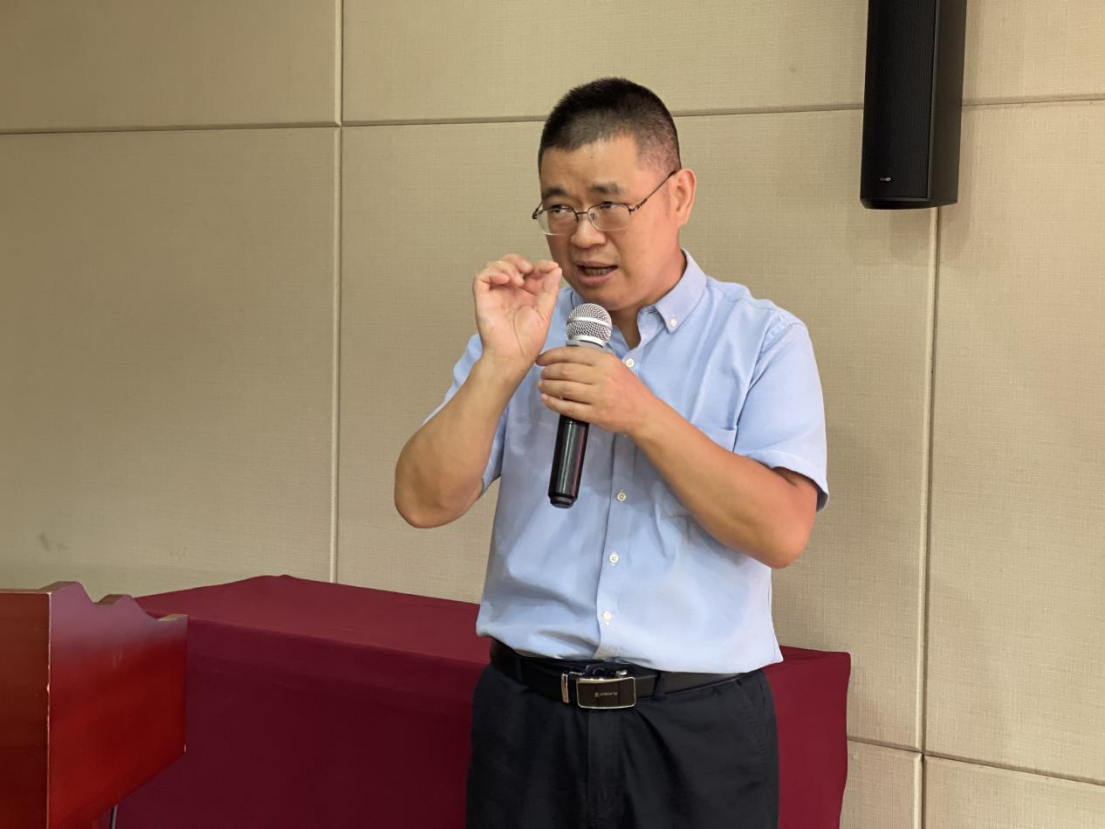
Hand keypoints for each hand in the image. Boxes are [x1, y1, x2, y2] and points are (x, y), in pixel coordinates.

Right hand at [474, 255, 561, 371]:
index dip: (540, 265)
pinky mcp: (483, 298)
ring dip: (508, 266)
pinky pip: (482, 277)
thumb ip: (549, 290)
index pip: (531, 271)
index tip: (550, 267)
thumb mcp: (544, 313)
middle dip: (520, 261)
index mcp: (527, 295)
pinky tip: (505, 280)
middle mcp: (510, 292)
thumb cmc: (527, 342)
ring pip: (496, 266)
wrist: (512, 357)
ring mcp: (496, 294)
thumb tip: (555, 269)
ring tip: (518, 279)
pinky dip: (493, 272)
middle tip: (529, 270)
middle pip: (511, 263)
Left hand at [536, 347, 656, 436]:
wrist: (643, 412)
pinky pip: (569, 408)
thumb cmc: (627, 388)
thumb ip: (593, 360)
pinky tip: (546, 399)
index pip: (571, 353)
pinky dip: (553, 403)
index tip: (541, 359)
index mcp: (605, 361)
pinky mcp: (596, 415)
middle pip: (565, 370)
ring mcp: (599, 397)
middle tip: (542, 374)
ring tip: (542, 386)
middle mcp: (602, 376)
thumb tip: (564, 357)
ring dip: (548, 386)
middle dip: (548, 372)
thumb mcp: (615, 365)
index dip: (551, 355)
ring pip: (564, 389)